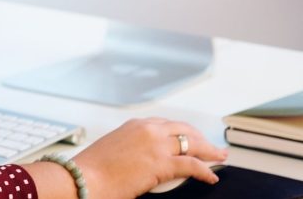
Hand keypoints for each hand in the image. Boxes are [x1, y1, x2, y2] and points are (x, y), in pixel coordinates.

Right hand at [27, 118, 226, 197]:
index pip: (168, 124)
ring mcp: (156, 145)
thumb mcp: (114, 149)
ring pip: (193, 144)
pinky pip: (192, 165)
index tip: (191, 138)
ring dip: (209, 151)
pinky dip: (205, 170)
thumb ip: (132, 148)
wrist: (84, 178)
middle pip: (185, 130)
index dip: (184, 132)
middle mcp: (148, 130)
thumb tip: (142, 159)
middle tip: (212, 147)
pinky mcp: (161, 164)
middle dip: (201, 138)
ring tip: (219, 158)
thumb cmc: (93, 169)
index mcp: (135, 125)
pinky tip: (211, 176)